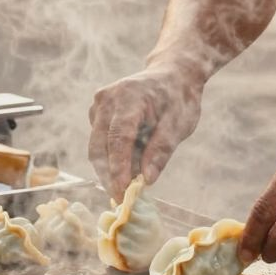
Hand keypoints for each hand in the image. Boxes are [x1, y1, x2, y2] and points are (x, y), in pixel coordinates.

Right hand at [88, 65, 201, 200]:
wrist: (172, 74)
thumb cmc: (178, 99)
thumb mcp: (178, 126)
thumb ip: (161, 151)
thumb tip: (146, 179)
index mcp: (130, 97)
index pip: (119, 138)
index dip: (118, 169)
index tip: (122, 193)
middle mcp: (107, 99)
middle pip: (100, 146)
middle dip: (110, 175)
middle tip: (123, 199)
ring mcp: (99, 104)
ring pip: (97, 146)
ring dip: (110, 168)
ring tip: (130, 185)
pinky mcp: (97, 111)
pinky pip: (99, 141)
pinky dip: (112, 157)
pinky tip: (130, 165)